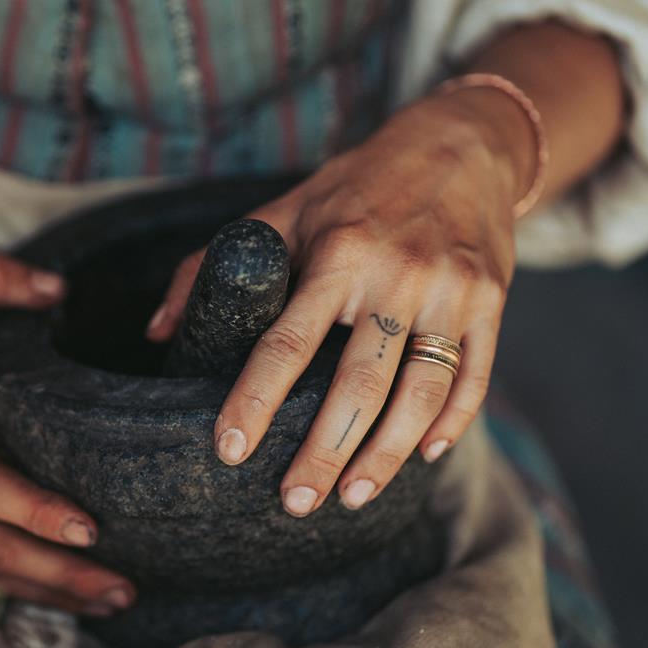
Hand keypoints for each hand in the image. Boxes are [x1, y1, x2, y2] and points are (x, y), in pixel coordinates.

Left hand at [148, 89, 532, 516]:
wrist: (458, 145)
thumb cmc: (355, 189)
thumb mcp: (280, 210)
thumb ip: (211, 266)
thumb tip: (156, 335)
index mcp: (337, 253)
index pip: (285, 342)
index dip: (254, 401)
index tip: (229, 451)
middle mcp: (396, 274)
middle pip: (357, 384)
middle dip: (323, 453)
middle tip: (294, 502)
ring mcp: (450, 291)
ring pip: (421, 394)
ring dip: (386, 456)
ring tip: (352, 497)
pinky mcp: (491, 302)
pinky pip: (473, 378)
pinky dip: (450, 425)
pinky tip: (423, 457)